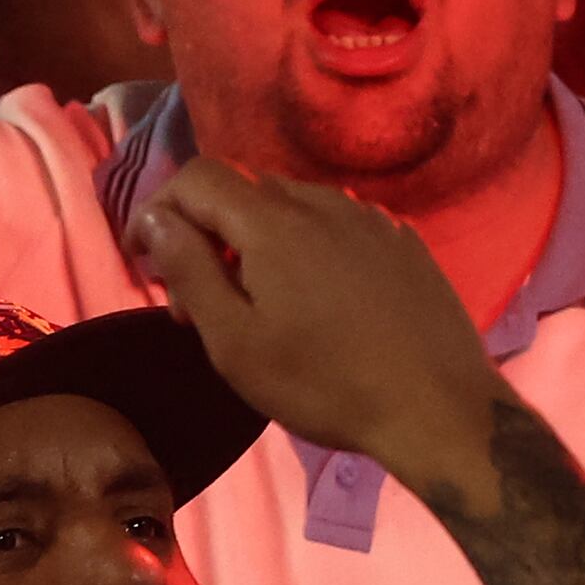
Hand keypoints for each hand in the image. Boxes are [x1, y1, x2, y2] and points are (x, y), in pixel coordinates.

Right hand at [129, 159, 499, 484]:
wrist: (439, 407)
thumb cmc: (325, 384)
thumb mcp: (236, 342)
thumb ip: (189, 269)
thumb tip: (156, 218)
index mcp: (274, 221)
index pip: (199, 177)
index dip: (160, 208)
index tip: (145, 258)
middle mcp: (323, 202)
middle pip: (245, 190)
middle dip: (206, 231)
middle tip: (197, 303)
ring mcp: (370, 217)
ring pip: (292, 206)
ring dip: (257, 241)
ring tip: (256, 306)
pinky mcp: (403, 241)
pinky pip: (336, 225)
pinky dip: (306, 248)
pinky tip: (315, 302)